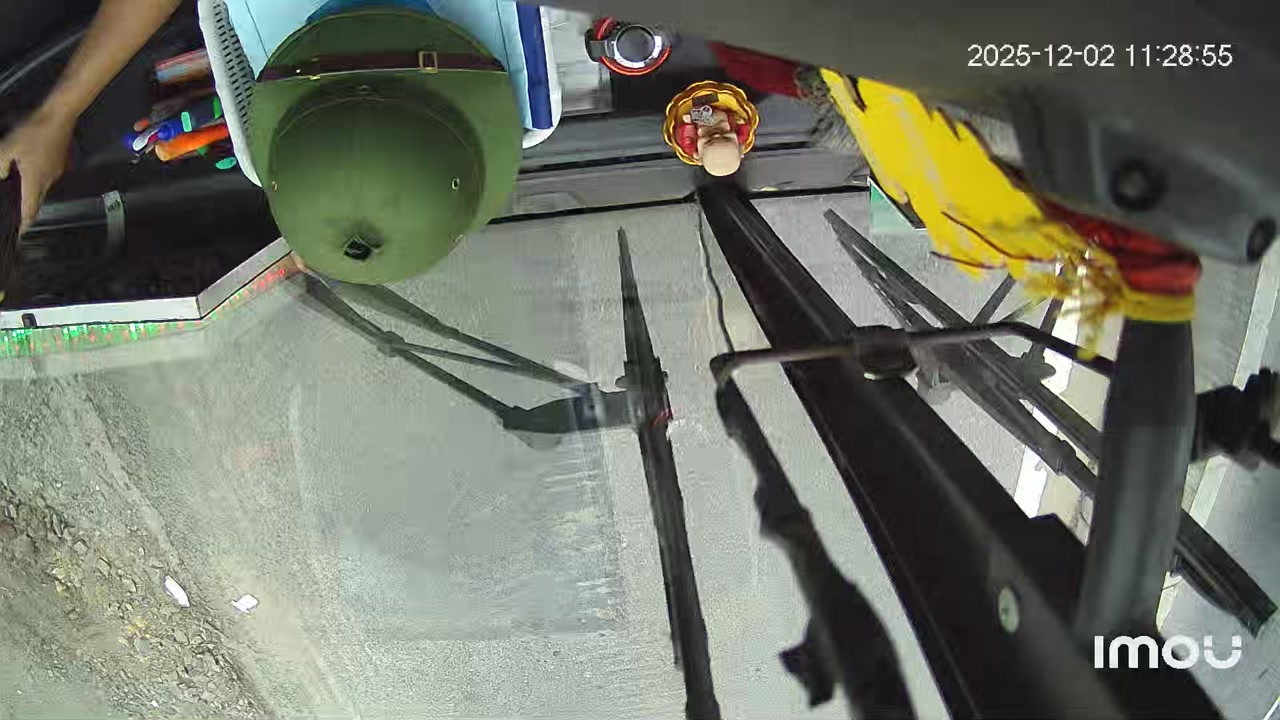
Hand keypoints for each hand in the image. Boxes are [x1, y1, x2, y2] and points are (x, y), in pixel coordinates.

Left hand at [0, 110, 75, 233]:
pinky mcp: (60, 164)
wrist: (59, 117)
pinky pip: (47, 178)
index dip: (24, 225)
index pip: (30, 210)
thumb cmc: (33, 132)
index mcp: (34, 181)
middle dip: (27, 210)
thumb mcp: (7, 147)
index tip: (20, 234)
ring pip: (41, 189)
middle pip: (36, 202)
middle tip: (15, 216)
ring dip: (31, 194)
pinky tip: (29, 170)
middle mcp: (48, 181)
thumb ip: (0, 165)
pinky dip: (37, 181)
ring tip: (19, 193)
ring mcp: (56, 172)